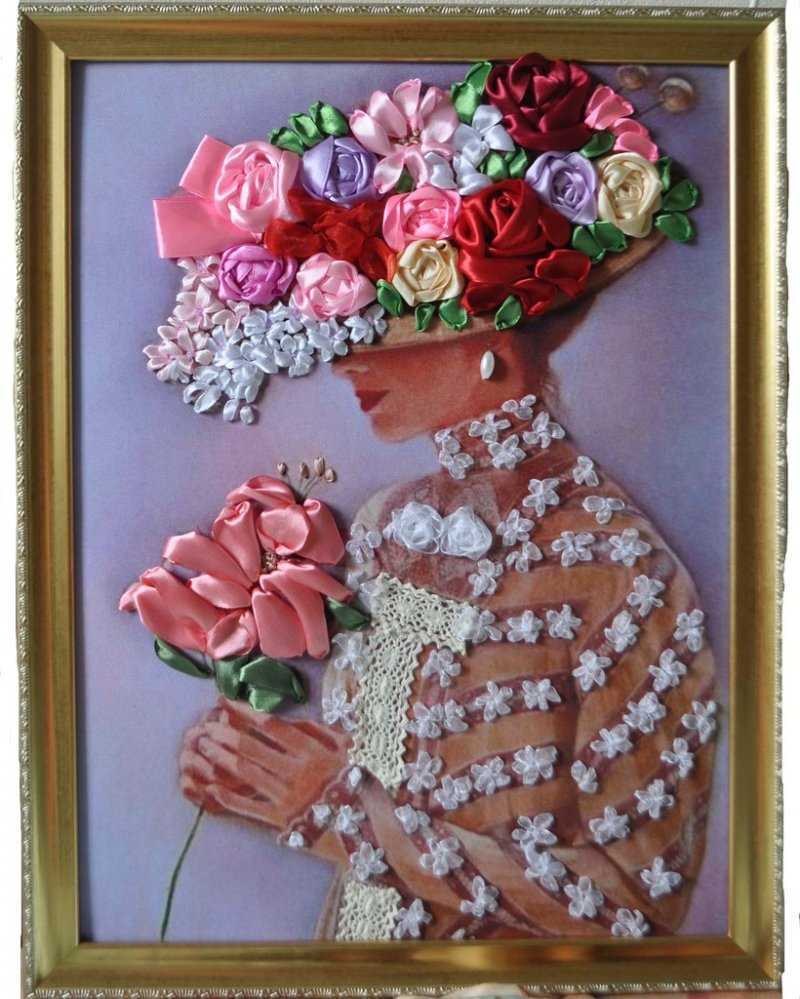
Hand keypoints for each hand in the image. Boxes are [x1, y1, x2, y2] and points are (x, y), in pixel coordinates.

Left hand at [180, 698, 349, 831]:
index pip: (271, 725)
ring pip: (246, 773)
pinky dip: (228, 796)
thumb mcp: (345, 749)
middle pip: (252, 747)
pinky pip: (249, 807)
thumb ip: (318, 731)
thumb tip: (287, 717)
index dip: (243, 711)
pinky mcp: (283, 822)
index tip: (223, 700)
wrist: (372, 830)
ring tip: (204, 747)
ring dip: (221, 758)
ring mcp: (289, 798)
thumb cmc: (359, 783)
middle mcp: (299, 771)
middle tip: (205, 725)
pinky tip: (210, 786)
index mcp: (314, 750)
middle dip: (224, 733)